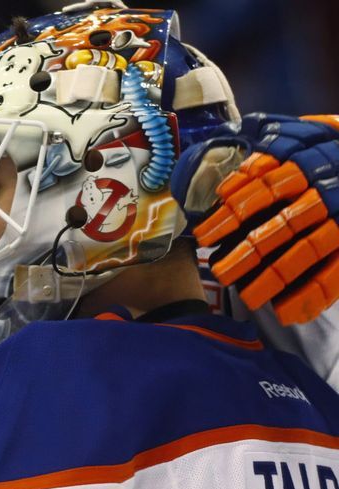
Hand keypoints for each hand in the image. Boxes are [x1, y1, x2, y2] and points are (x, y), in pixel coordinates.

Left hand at [178, 113, 338, 324]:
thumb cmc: (328, 149)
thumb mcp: (304, 135)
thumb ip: (270, 149)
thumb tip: (226, 168)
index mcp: (306, 163)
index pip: (264, 187)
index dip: (233, 212)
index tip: (203, 235)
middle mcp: (325, 191)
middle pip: (284, 225)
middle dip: (250, 252)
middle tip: (219, 273)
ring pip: (308, 251)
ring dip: (277, 277)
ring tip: (249, 299)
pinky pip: (337, 273)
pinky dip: (314, 294)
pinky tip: (288, 313)